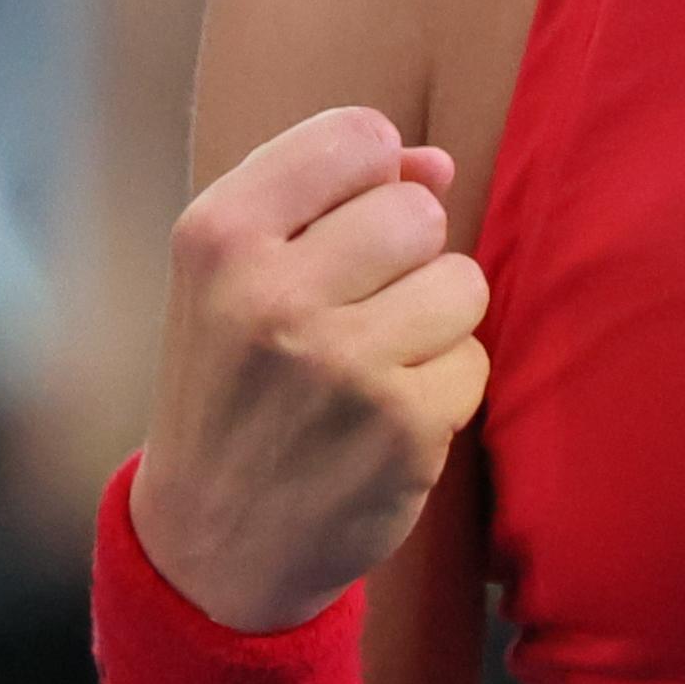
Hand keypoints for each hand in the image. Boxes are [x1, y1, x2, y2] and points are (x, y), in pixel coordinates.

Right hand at [130, 108, 489, 631]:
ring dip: (435, 323)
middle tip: (354, 314)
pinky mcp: (403, 426)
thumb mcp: (237, 276)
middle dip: (406, 258)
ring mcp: (341, 363)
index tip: (336, 235)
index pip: (358, 137)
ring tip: (372, 365)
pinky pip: (475, 361)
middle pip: (420, 211)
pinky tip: (385, 420)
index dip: (370, 181)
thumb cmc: (237, 384)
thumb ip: (330, 197)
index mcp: (219, 235)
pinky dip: (444, 389)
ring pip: (463, 282)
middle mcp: (272, 294)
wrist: (210, 546)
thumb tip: (436, 164)